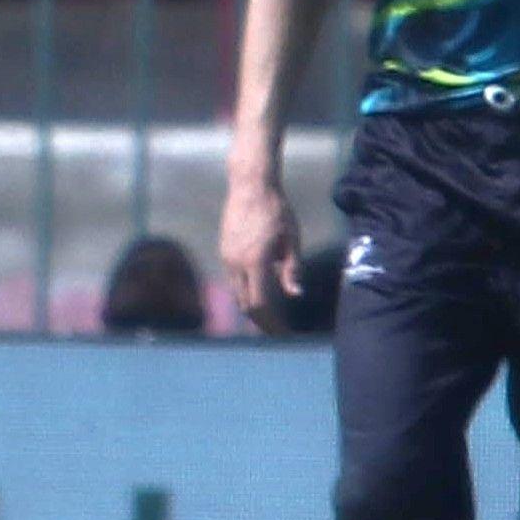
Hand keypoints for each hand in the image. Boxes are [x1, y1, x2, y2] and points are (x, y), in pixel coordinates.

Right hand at [221, 169, 303, 334]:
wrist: (250, 185)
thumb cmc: (276, 210)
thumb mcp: (291, 239)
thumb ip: (292, 268)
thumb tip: (295, 295)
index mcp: (255, 262)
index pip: (259, 304)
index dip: (271, 323)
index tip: (283, 333)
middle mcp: (236, 262)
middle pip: (245, 303)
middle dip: (261, 320)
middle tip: (277, 329)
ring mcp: (226, 256)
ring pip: (236, 292)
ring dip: (251, 305)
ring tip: (269, 314)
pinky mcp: (224, 250)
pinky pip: (233, 279)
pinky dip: (245, 290)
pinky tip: (259, 289)